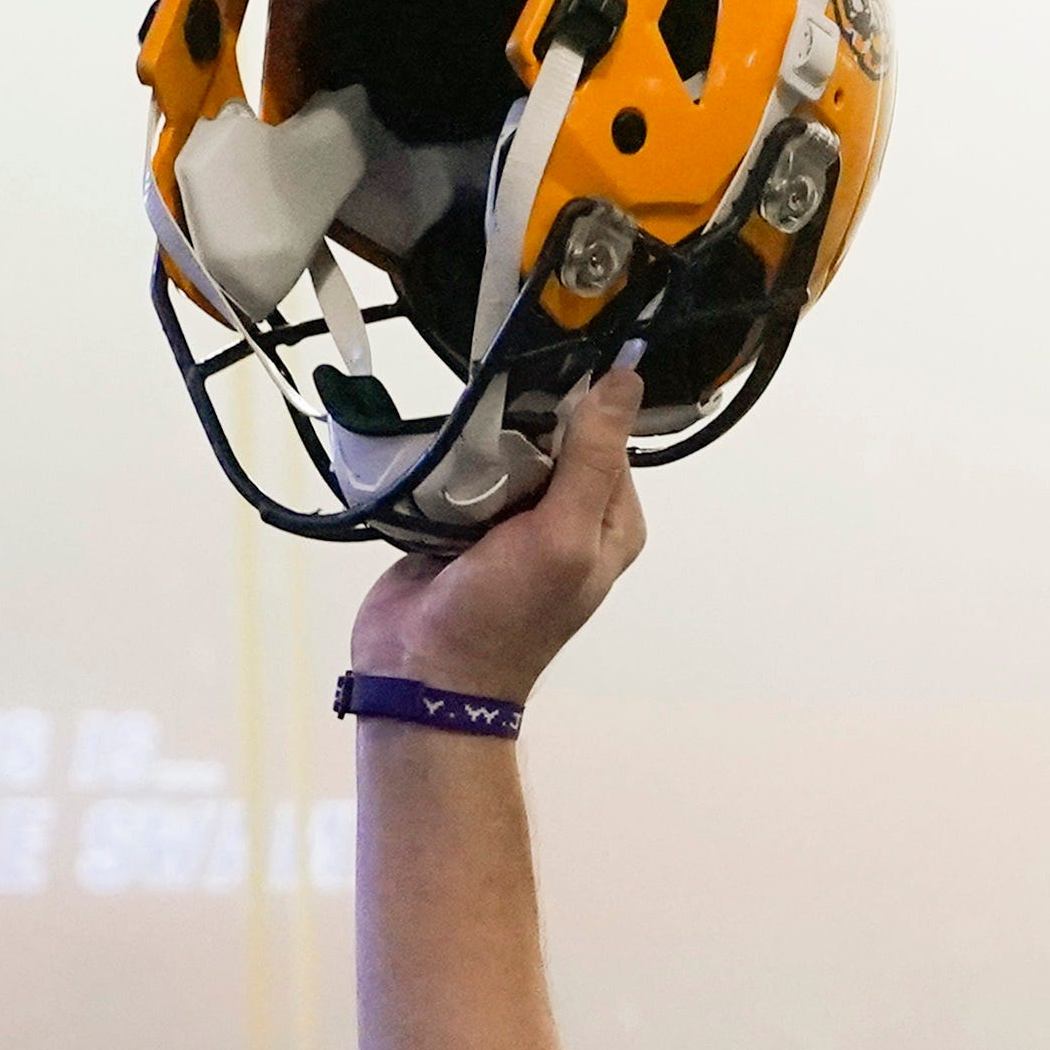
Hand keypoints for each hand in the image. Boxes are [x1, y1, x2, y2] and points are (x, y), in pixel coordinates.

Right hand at [348, 368, 644, 703]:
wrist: (421, 674)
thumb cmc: (505, 615)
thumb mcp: (563, 535)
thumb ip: (592, 458)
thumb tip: (628, 378)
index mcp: (609, 521)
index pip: (608, 436)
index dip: (581, 404)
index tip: (544, 376)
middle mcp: (568, 515)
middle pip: (555, 435)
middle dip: (527, 416)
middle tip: (496, 399)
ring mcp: (514, 517)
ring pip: (506, 446)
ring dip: (484, 434)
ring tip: (465, 425)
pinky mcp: (462, 517)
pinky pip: (465, 467)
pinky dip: (453, 455)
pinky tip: (440, 444)